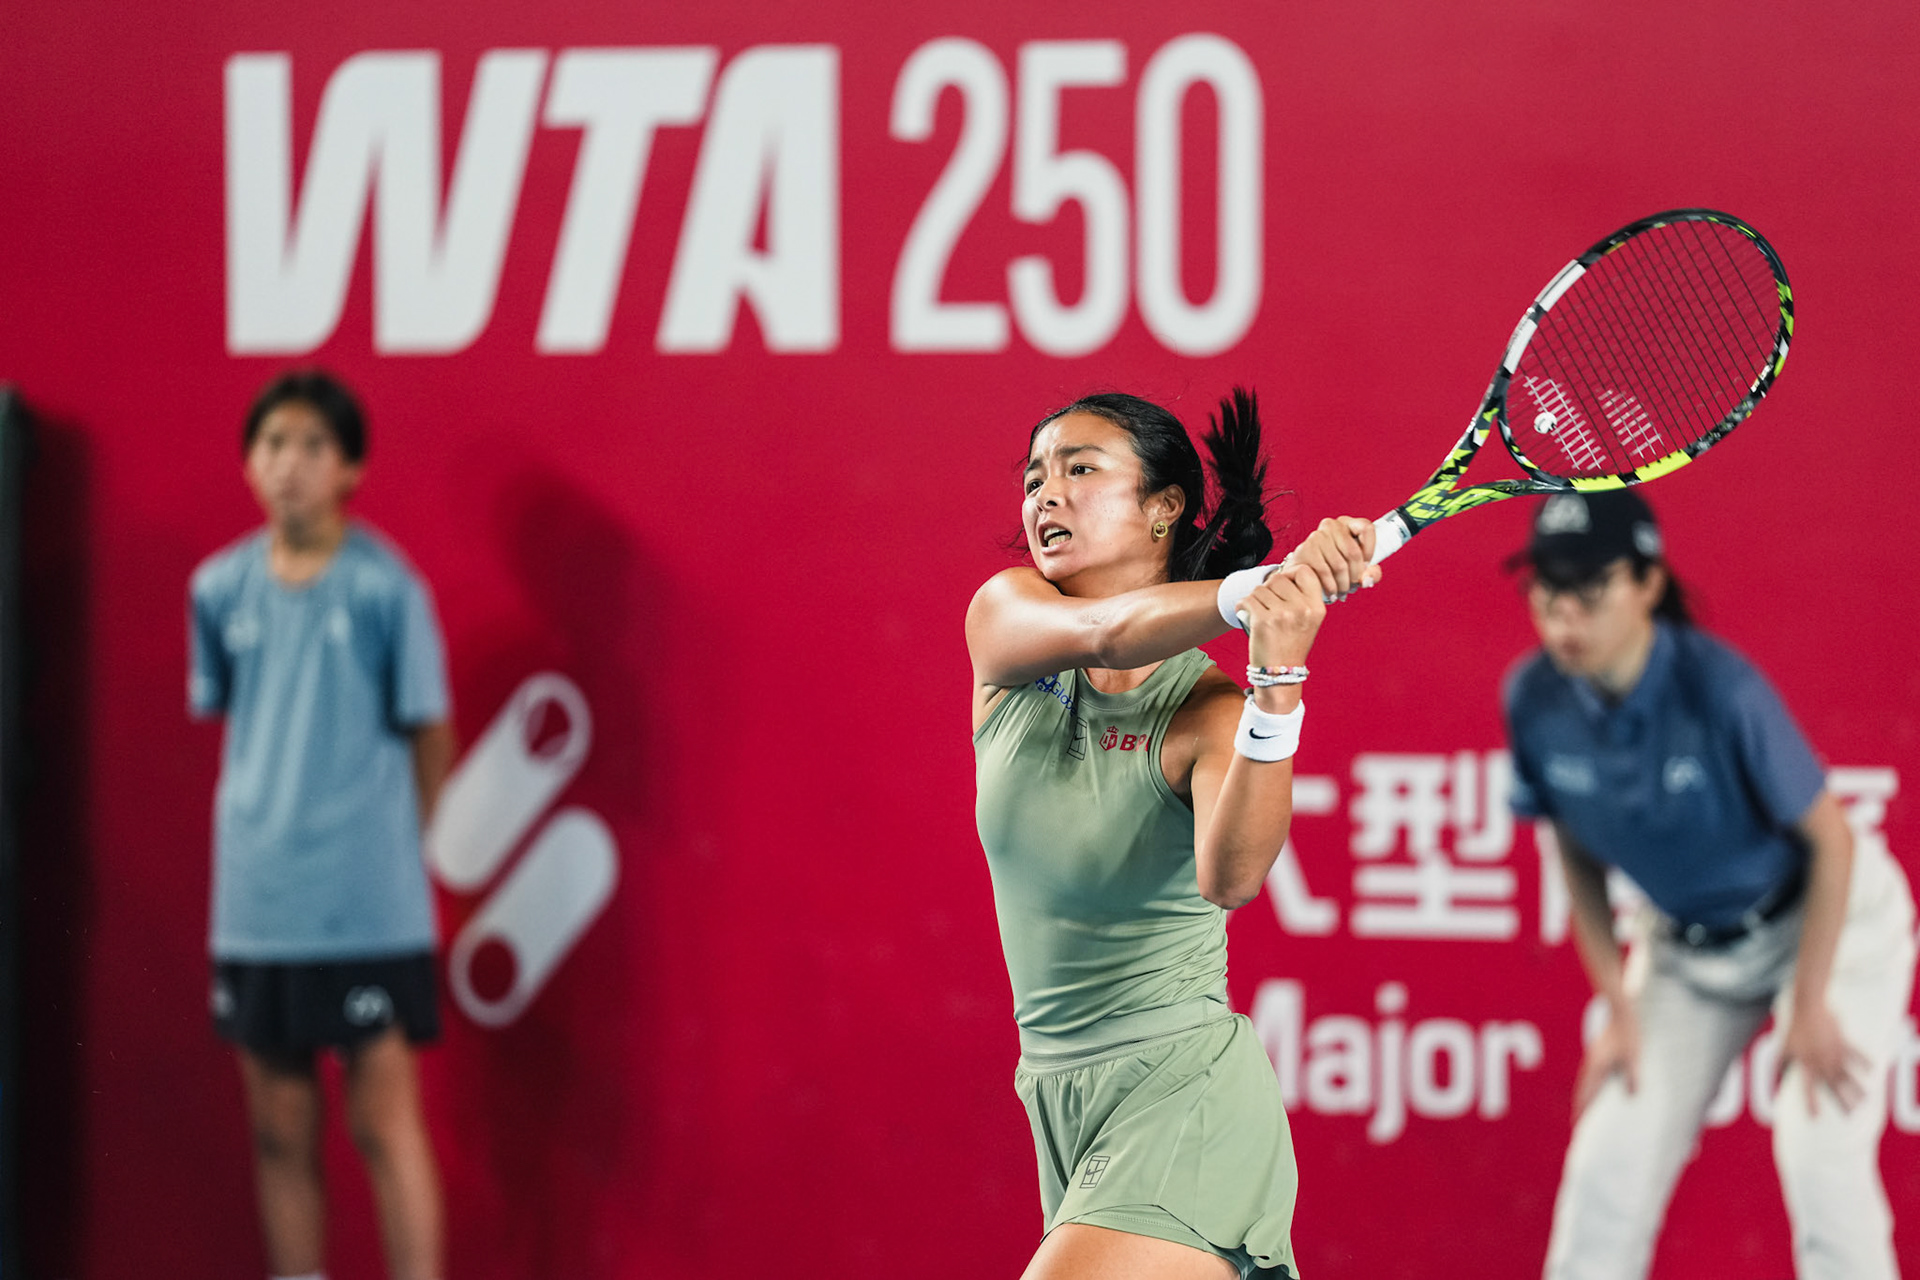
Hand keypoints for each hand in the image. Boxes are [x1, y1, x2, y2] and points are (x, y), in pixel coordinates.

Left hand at [1241, 562, 1326, 671]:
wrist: (1280, 673)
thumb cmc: (1291, 645)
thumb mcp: (1308, 620)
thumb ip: (1302, 597)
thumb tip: (1284, 572)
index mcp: (1316, 607)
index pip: (1305, 571)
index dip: (1291, 573)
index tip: (1283, 584)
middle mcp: (1302, 609)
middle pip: (1279, 578)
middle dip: (1269, 588)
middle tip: (1268, 603)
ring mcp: (1283, 615)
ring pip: (1261, 589)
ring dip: (1255, 598)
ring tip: (1259, 612)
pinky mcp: (1263, 621)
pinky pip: (1247, 600)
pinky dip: (1242, 605)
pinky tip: (1244, 612)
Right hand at [1285, 517, 1382, 601]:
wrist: (1305, 574)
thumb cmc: (1334, 568)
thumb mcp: (1358, 569)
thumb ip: (1371, 573)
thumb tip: (1367, 579)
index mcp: (1347, 523)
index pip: (1366, 528)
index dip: (1370, 551)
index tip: (1366, 565)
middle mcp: (1331, 525)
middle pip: (1354, 552)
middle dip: (1356, 576)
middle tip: (1353, 586)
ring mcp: (1316, 536)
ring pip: (1340, 565)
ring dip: (1343, 585)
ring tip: (1342, 591)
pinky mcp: (1305, 549)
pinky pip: (1324, 571)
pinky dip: (1331, 586)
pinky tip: (1332, 591)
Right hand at [1572, 1001, 1639, 1120]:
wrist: (1620, 1007)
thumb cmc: (1628, 1030)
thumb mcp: (1633, 1054)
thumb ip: (1632, 1075)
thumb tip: (1631, 1096)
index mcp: (1597, 1067)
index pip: (1586, 1094)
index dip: (1582, 1110)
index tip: (1576, 1125)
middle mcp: (1593, 1064)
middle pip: (1582, 1089)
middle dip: (1580, 1106)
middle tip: (1577, 1121)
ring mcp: (1596, 1057)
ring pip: (1586, 1081)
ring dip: (1585, 1095)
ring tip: (1584, 1106)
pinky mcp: (1601, 1052)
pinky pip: (1593, 1074)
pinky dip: (1591, 1085)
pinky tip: (1598, 1085)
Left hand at [1775, 1001, 1868, 1114]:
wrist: (1807, 1007)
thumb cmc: (1794, 1027)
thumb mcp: (1784, 1045)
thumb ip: (1781, 1062)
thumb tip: (1775, 1075)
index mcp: (1805, 1064)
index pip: (1807, 1088)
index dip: (1811, 1103)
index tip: (1815, 1117)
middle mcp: (1821, 1061)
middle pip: (1832, 1086)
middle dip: (1841, 1101)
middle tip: (1850, 1114)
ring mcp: (1834, 1052)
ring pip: (1846, 1074)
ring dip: (1855, 1087)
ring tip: (1864, 1099)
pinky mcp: (1843, 1042)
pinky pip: (1856, 1053)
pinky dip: (1864, 1061)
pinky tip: (1873, 1069)